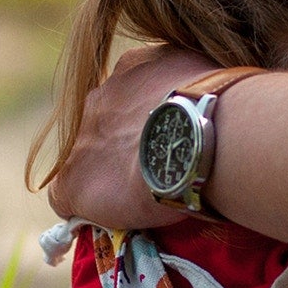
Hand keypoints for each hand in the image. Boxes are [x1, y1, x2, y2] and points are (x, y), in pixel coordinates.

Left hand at [47, 45, 213, 228]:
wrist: (197, 139)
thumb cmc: (220, 107)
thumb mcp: (211, 76)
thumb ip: (199, 84)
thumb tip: (215, 102)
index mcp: (135, 68)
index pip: (135, 93)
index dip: (152, 117)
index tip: (172, 135)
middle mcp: (101, 97)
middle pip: (108, 123)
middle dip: (128, 143)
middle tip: (160, 166)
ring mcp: (82, 140)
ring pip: (89, 159)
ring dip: (110, 175)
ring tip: (141, 197)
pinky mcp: (74, 182)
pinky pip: (67, 197)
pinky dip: (84, 208)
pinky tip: (107, 218)